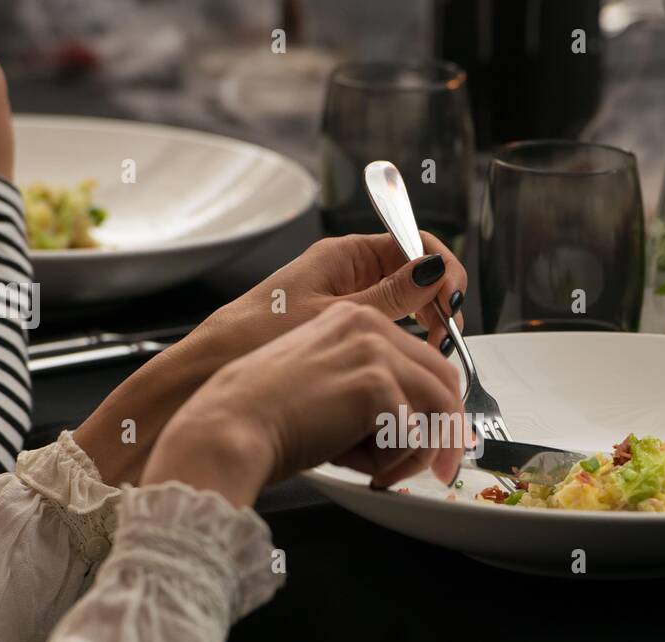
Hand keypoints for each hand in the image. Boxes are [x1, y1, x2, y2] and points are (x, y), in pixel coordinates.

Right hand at [141, 302, 466, 505]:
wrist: (228, 429)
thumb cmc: (260, 420)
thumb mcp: (325, 394)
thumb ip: (371, 399)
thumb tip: (416, 432)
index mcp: (353, 322)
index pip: (423, 360)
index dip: (439, 407)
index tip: (440, 441)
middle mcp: (368, 327)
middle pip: (444, 379)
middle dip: (448, 432)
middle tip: (441, 471)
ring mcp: (374, 351)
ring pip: (439, 407)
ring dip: (420, 453)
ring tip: (385, 474)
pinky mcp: (374, 384)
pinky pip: (415, 435)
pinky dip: (395, 463)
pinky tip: (363, 470)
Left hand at [212, 232, 468, 351]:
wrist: (213, 374)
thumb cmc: (256, 338)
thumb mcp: (333, 317)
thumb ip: (388, 297)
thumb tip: (433, 271)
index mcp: (346, 256)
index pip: (415, 244)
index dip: (442, 271)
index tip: (451, 304)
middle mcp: (348, 274)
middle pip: (417, 276)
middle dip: (440, 303)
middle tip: (446, 340)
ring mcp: (346, 303)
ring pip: (406, 307)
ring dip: (427, 327)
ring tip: (431, 356)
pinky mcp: (340, 334)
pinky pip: (388, 331)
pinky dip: (405, 346)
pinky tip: (407, 366)